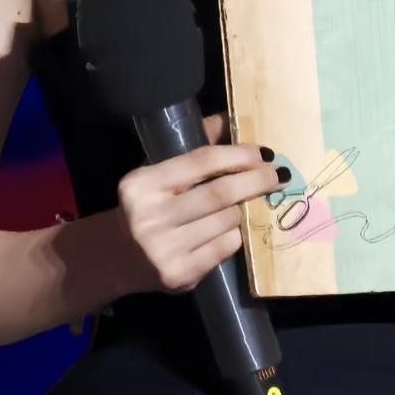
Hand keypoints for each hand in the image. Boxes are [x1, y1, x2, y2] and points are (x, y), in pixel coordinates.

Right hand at [116, 113, 287, 295]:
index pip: (202, 160)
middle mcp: (150, 216)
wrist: (116, 258)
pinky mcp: (179, 274)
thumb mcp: (158, 174)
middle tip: (278, 175)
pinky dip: (235, 235)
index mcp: (142, 184)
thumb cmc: (146, 206)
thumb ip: (194, 148)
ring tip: (246, 203)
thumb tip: (232, 119)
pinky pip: (225, 247)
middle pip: (220, 193)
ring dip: (243, 210)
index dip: (238, 154)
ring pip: (227, 221)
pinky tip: (231, 229)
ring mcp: (164, 249)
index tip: (264, 152)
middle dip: (256, 181)